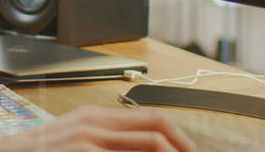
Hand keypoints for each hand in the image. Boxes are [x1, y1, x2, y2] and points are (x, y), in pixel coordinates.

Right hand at [0, 105, 195, 151]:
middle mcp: (94, 123)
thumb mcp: (73, 141)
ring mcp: (88, 140)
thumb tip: (143, 147)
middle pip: (157, 128)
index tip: (191, 151)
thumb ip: (105, 142)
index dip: (179, 136)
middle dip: (183, 147)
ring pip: (149, 144)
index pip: (152, 117)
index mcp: (94, 117)